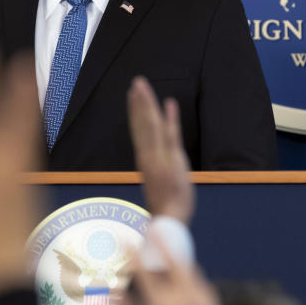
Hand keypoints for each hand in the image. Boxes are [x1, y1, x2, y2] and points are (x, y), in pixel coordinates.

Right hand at [127, 77, 193, 223]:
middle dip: (140, 102)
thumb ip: (160, 165)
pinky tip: (170, 102)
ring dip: (146, 105)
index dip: (137, 111)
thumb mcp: (161, 181)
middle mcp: (149, 156)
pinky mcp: (172, 163)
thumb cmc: (167, 205)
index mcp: (146, 160)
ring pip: (151, 126)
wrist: (169, 222)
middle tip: (136, 81)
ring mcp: (159, 158)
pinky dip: (170, 119)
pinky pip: (171, 136)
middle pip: (143, 123)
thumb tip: (157, 157)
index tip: (133, 94)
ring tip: (141, 85)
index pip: (140, 129)